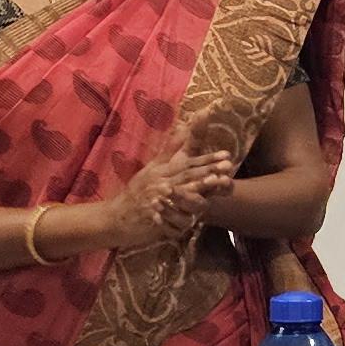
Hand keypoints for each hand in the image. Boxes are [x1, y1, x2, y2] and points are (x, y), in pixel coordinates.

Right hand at [84, 145, 238, 251]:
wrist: (115, 216)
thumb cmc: (137, 192)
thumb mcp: (153, 168)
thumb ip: (170, 151)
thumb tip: (184, 128)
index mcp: (162, 170)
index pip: (189, 162)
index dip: (208, 158)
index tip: (227, 154)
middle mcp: (160, 181)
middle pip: (188, 174)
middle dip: (209, 169)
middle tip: (229, 165)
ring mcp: (155, 199)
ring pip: (181, 192)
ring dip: (199, 186)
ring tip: (216, 181)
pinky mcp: (151, 216)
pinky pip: (167, 215)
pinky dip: (178, 213)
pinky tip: (191, 214)